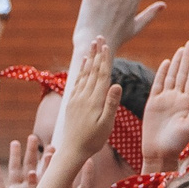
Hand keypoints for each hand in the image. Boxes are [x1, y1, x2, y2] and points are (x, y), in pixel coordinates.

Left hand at [55, 35, 119, 162]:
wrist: (72, 150)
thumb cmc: (94, 140)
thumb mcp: (107, 124)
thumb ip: (111, 104)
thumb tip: (117, 84)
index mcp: (95, 100)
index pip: (101, 75)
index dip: (104, 59)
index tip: (106, 45)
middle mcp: (84, 96)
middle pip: (92, 70)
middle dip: (96, 53)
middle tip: (98, 37)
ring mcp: (76, 99)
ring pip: (84, 74)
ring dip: (88, 58)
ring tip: (91, 45)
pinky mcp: (71, 103)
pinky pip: (77, 82)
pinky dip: (81, 70)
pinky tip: (83, 63)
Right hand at [141, 41, 188, 171]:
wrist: (159, 152)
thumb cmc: (176, 143)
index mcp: (188, 102)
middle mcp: (178, 98)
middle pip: (183, 73)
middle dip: (187, 58)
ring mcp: (165, 99)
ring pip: (172, 76)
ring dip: (176, 62)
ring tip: (181, 49)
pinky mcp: (153, 103)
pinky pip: (158, 84)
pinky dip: (162, 73)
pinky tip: (166, 63)